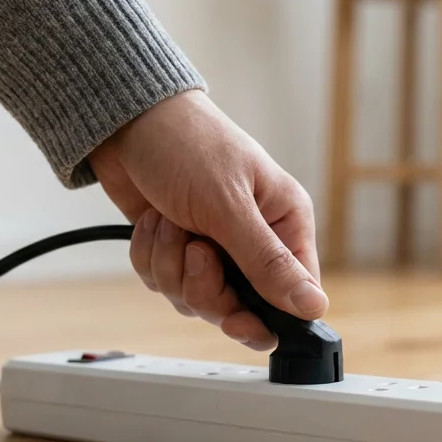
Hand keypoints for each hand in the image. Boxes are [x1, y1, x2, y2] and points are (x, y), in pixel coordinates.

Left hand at [86, 90, 325, 350]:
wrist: (126, 121)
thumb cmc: (187, 145)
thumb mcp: (229, 205)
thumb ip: (268, 262)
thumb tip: (314, 307)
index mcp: (285, 225)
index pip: (295, 294)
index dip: (267, 315)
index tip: (237, 319)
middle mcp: (254, 241)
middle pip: (239, 307)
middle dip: (204, 285)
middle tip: (195, 251)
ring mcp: (214, 250)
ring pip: (195, 299)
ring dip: (170, 265)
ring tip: (170, 221)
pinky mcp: (177, 251)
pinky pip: (164, 284)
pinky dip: (150, 256)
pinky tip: (153, 223)